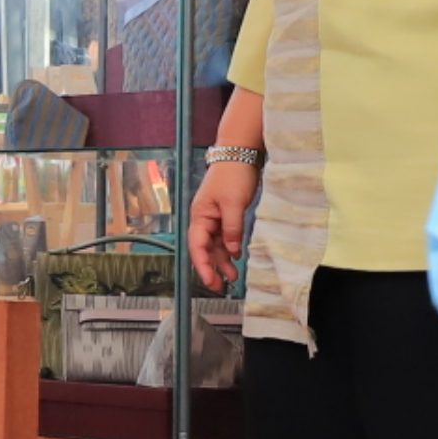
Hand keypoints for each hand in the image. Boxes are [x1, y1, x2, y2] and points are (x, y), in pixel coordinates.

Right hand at [186, 156, 258, 294]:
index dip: (203, 266)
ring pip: (215, 245)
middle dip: (212, 268)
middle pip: (205, 249)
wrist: (240, 153)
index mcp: (200, 216)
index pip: (197, 246)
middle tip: (222, 286)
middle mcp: (204, 218)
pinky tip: (236, 256)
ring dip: (223, 260)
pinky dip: (230, 248)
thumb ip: (232, 228)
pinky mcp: (225, 214)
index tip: (210, 281)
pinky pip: (225, 236)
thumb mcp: (234, 203)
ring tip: (233, 276)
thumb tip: (232, 250)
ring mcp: (214, 216)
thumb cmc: (232, 174)